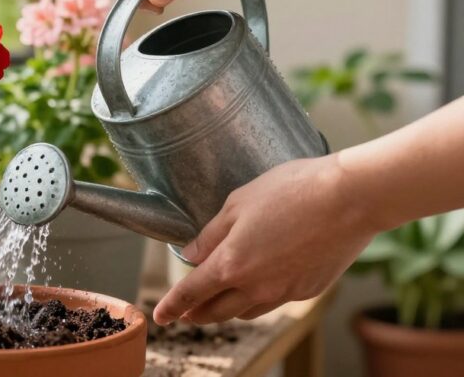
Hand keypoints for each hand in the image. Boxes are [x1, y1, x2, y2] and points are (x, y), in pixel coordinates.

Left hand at [153, 154, 377, 324]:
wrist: (350, 199)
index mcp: (231, 263)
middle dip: (196, 314)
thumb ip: (211, 233)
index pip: (191, 293)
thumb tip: (190, 255)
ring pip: (246, 311)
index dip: (172, 306)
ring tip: (218, 303)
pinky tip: (259, 288)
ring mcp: (284, 292)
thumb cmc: (291, 191)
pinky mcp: (309, 291)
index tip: (159, 317)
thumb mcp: (238, 203)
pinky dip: (259, 299)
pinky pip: (275, 302)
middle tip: (185, 315)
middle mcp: (256, 286)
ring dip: (227, 310)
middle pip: (217, 311)